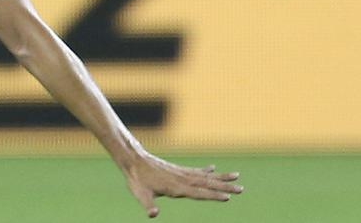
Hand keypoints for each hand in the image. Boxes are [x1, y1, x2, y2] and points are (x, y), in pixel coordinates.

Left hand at [123, 152, 242, 216]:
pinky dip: (206, 171)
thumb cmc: (137, 179)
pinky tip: (214, 169)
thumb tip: (152, 215)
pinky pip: (196, 171)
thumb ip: (148, 205)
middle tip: (241, 189)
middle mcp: (182, 179)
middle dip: (224, 187)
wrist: (133, 160)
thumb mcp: (140, 194)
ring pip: (205, 176)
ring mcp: (182, 173)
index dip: (213, 195)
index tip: (228, 197)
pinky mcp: (178, 170)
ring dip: (221, 177)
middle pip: (207, 184)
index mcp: (176, 187)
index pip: (198, 193)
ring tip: (237, 176)